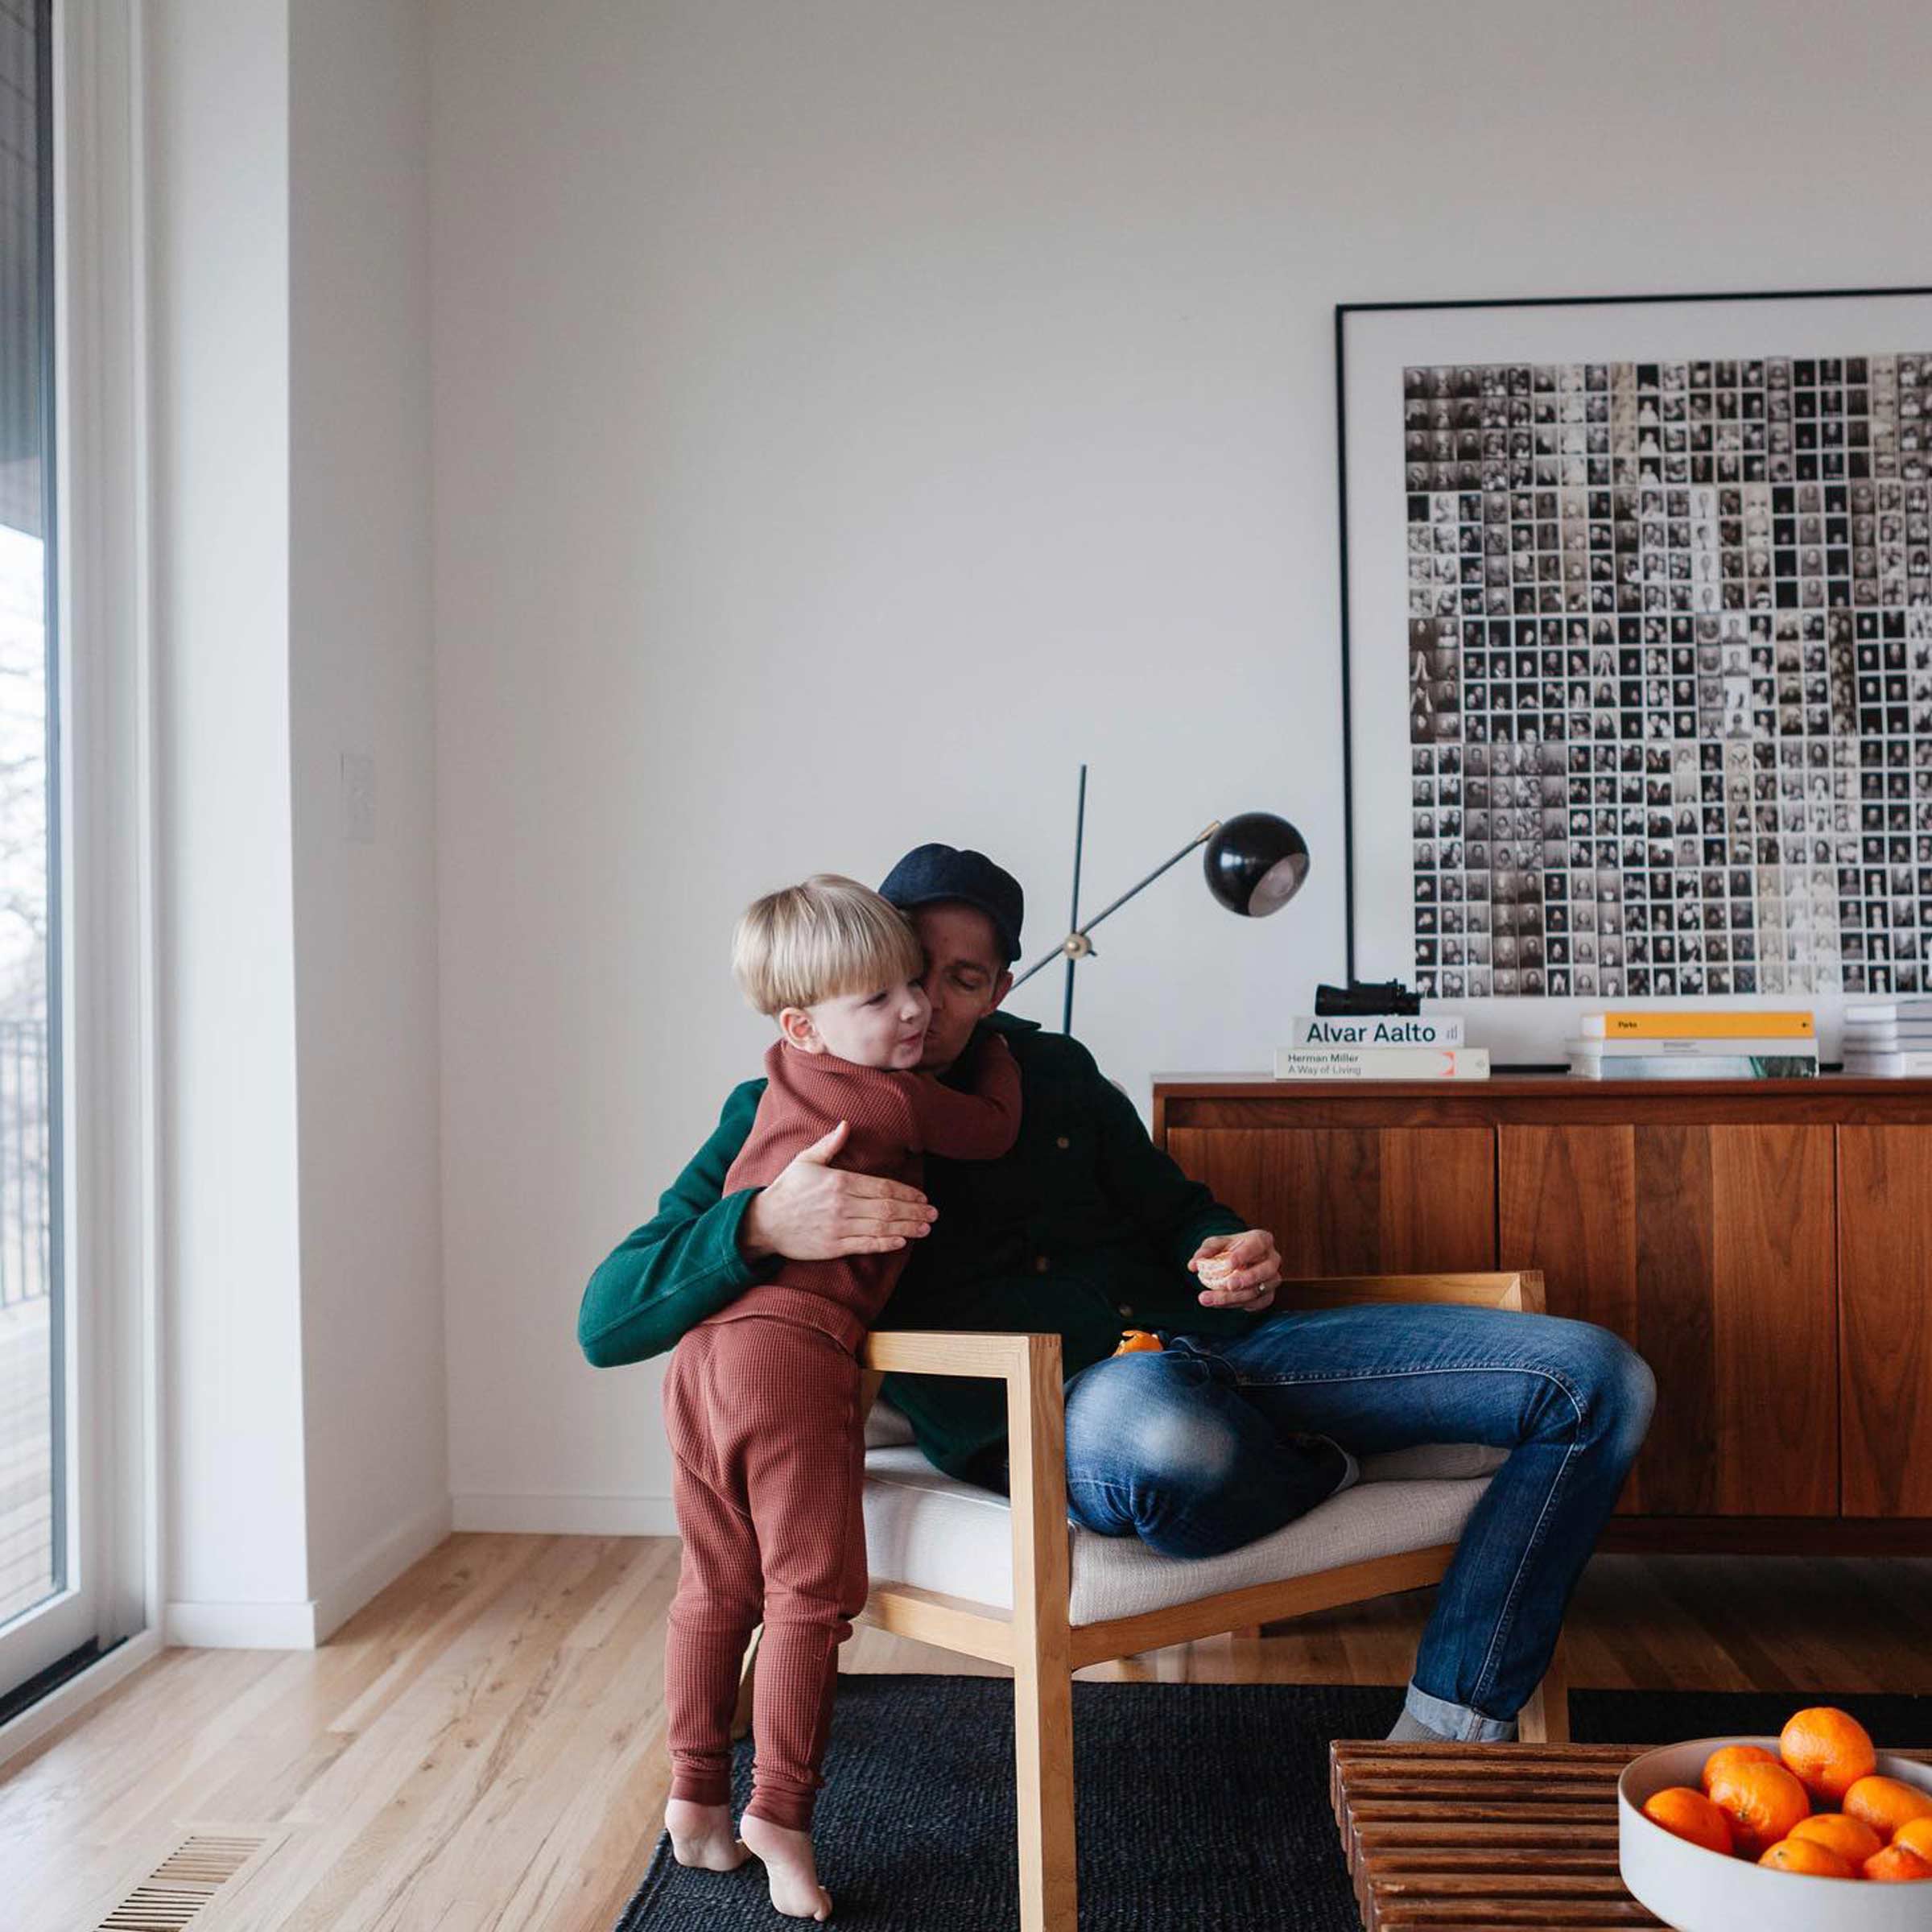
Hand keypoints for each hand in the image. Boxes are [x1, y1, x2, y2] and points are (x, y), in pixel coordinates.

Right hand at [737, 1121, 936, 1260]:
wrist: (764, 1222)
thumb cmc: (787, 1189)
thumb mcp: (806, 1160)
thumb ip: (830, 1144)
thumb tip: (846, 1125)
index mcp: (840, 1182)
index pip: (882, 1187)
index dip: (906, 1193)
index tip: (922, 1196)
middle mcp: (843, 1205)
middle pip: (887, 1208)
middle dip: (914, 1210)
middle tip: (932, 1213)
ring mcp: (839, 1227)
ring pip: (881, 1227)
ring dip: (907, 1227)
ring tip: (925, 1227)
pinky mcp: (833, 1246)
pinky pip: (865, 1245)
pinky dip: (885, 1243)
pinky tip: (901, 1241)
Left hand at [1187, 1229, 1280, 1311]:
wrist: (1237, 1261)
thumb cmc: (1228, 1249)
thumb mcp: (1215, 1244)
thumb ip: (1206, 1251)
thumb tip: (1193, 1265)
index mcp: (1262, 1239)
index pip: (1257, 1244)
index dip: (1245, 1254)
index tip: (1230, 1263)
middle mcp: (1272, 1259)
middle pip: (1265, 1271)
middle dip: (1247, 1279)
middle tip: (1228, 1285)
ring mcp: (1273, 1278)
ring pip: (1259, 1291)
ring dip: (1234, 1297)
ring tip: (1208, 1299)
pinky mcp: (1268, 1294)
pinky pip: (1257, 1303)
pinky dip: (1238, 1305)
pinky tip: (1219, 1304)